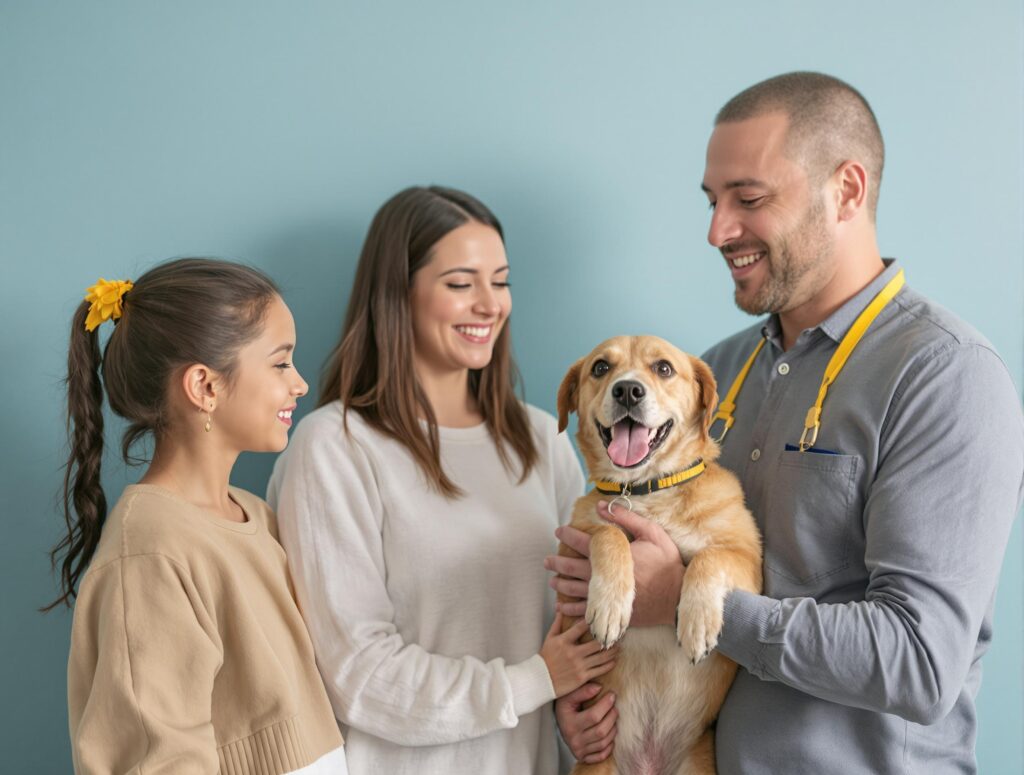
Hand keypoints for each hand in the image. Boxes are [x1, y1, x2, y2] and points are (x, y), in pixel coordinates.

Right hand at [540, 613, 617, 696]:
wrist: (540, 679)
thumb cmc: (545, 658)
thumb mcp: (549, 638)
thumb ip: (557, 623)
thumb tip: (560, 609)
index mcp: (564, 641)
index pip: (581, 627)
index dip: (593, 621)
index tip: (602, 617)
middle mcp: (572, 652)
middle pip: (596, 643)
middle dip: (608, 638)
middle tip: (617, 634)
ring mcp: (578, 665)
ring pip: (601, 656)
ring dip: (612, 651)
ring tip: (618, 647)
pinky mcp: (582, 677)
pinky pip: (599, 670)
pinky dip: (609, 664)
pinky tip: (614, 661)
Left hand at [547, 500, 683, 626]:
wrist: (677, 599)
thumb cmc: (667, 564)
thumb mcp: (652, 534)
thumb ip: (627, 518)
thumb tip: (603, 505)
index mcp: (613, 555)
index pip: (583, 541)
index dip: (568, 535)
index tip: (559, 531)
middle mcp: (605, 575)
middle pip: (572, 567)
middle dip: (557, 562)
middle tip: (546, 561)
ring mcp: (606, 596)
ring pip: (575, 589)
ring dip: (561, 584)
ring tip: (552, 582)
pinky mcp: (610, 612)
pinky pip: (584, 611)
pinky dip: (570, 609)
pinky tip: (561, 607)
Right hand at [555, 683, 616, 762]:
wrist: (560, 722)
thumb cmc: (565, 708)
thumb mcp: (568, 696)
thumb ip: (582, 691)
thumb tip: (599, 688)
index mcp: (569, 724)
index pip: (594, 716)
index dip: (606, 705)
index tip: (612, 695)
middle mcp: (573, 740)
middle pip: (601, 731)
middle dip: (612, 717)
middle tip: (614, 707)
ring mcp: (579, 750)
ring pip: (603, 743)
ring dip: (613, 729)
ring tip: (613, 718)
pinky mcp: (583, 757)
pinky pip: (602, 755)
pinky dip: (609, 746)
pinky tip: (609, 735)